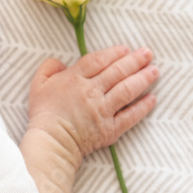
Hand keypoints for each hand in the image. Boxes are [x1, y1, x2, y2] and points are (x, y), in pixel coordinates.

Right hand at [26, 45, 157, 161]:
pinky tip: (152, 99)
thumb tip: (61, 62)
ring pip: (127, 90)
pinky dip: (143, 107)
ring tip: (154, 71)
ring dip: (143, 79)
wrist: (50, 143)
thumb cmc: (43, 113)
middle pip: (117, 72)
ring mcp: (103, 111)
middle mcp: (91, 92)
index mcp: (75, 79)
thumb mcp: (38, 84)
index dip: (114, 53)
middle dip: (135, 61)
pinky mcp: (110, 129)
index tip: (126, 49)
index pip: (99, 60)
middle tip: (148, 53)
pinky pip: (130, 116)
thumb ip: (49, 67)